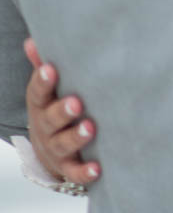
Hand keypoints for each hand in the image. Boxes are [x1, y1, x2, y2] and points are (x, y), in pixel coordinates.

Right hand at [24, 40, 100, 186]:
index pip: (37, 93)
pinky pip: (74, 172)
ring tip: (90, 128)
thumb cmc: (54, 109)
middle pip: (49, 120)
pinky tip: (98, 168)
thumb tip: (33, 40)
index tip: (51, 69)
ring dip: (75, 137)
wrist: (48, 152)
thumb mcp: (47, 89)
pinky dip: (84, 172)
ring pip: (62, 145)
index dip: (42, 82)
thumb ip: (43, 66)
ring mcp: (55, 148)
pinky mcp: (67, 167)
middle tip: (76, 102)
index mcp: (41, 105)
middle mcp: (45, 127)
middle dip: (62, 111)